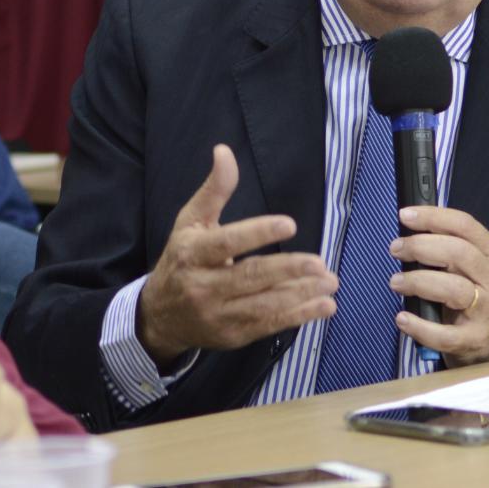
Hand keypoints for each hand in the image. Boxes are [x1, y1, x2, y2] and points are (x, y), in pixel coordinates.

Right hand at [138, 144, 337, 366]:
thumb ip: (214, 189)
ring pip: (263, 305)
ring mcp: (218, 315)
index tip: (289, 224)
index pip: (227, 243)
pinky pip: (268, 326)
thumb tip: (224, 151)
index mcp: (193, 254)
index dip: (258, 233)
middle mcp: (203, 286)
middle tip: (319, 263)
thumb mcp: (191, 222)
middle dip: (287, 270)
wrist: (159, 316)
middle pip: (249, 277)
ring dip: (300, 295)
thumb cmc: (182, 260)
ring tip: (330, 282)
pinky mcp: (232, 336)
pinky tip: (323, 307)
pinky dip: (298, 317)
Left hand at [389, 206, 488, 367]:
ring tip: (396, 282)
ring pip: (454, 290)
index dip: (434, 217)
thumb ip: (445, 247)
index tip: (405, 216)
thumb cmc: (471, 294)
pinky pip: (446, 335)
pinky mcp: (474, 339)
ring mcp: (485, 310)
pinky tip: (402, 319)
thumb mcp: (467, 267)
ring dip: (419, 282)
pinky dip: (420, 327)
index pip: (465, 226)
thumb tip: (408, 228)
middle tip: (396, 249)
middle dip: (421, 247)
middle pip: (459, 253)